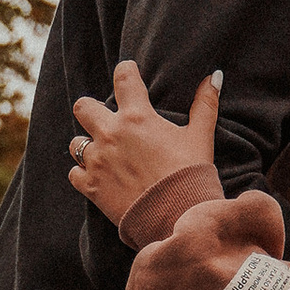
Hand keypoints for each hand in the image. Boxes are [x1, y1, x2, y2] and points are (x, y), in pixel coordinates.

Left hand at [67, 60, 222, 227]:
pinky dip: (83, 175)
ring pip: (75, 142)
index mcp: (137, 117)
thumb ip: (205, 104)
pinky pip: (74, 173)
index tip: (128, 73)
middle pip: (83, 107)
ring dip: (86, 145)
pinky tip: (99, 178)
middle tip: (106, 120)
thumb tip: (215, 76)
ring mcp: (97, 161)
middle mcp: (111, 134)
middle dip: (92, 111)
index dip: (126, 71)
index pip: (124, 78)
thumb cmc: (191, 175)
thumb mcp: (201, 137)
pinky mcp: (91, 186)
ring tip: (103, 154)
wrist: (178, 218)